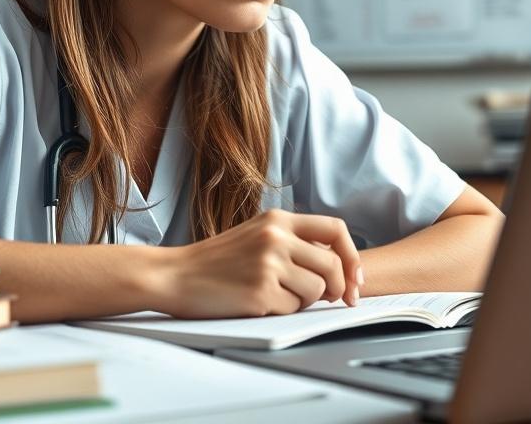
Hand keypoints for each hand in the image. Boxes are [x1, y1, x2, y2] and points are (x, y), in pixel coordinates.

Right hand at [156, 209, 362, 318]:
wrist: (174, 275)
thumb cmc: (214, 261)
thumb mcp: (255, 234)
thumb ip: (291, 242)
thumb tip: (335, 267)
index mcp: (277, 219)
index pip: (335, 229)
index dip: (352, 255)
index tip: (355, 278)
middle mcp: (276, 236)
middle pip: (333, 265)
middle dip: (338, 288)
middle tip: (332, 300)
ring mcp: (269, 263)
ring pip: (316, 290)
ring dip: (304, 301)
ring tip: (277, 296)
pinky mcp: (261, 291)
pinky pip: (293, 308)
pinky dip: (283, 311)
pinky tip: (259, 303)